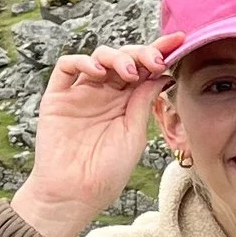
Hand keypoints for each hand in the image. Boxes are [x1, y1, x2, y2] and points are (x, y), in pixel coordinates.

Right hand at [13, 44, 168, 236]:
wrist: (75, 195)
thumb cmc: (106, 173)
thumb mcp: (134, 134)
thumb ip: (143, 102)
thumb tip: (162, 73)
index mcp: (126, 101)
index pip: (144, 69)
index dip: (159, 51)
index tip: (179, 41)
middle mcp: (104, 93)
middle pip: (123, 58)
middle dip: (141, 53)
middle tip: (154, 61)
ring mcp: (80, 93)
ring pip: (98, 56)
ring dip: (116, 57)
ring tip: (128, 73)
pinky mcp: (57, 97)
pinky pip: (66, 67)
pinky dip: (82, 61)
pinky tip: (98, 72)